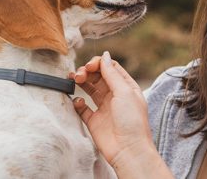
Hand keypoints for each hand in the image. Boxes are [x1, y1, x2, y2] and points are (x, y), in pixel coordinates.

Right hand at [72, 52, 173, 177]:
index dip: (99, 63)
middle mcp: (115, 95)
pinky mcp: (94, 120)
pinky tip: (78, 101)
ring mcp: (104, 107)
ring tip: (74, 79)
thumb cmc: (132, 121)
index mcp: (126, 87)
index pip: (111, 68)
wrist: (128, 150)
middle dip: (88, 71)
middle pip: (98, 76)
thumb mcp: (124, 92)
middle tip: (80, 74)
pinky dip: (78, 102)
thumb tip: (105, 56)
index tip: (90, 65)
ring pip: (89, 89)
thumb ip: (112, 74)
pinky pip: (82, 107)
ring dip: (81, 82)